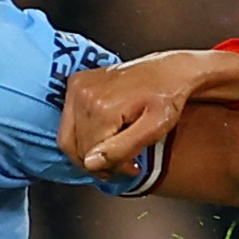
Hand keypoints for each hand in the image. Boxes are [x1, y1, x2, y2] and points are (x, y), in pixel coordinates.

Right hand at [61, 50, 238, 179]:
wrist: (170, 70)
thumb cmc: (167, 97)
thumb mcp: (153, 129)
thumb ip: (122, 149)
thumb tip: (91, 163)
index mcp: (101, 106)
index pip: (89, 154)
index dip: (109, 168)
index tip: (130, 167)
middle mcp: (83, 93)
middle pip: (76, 147)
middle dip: (98, 162)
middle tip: (122, 164)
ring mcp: (77, 86)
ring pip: (68, 137)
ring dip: (88, 151)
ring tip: (114, 151)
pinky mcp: (76, 83)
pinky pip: (68, 122)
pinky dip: (82, 135)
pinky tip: (104, 136)